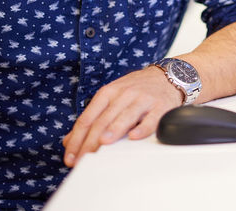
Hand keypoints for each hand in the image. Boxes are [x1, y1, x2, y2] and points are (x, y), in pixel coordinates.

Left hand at [61, 65, 182, 165]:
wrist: (167, 76)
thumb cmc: (136, 90)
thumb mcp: (111, 98)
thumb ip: (91, 119)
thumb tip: (69, 141)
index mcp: (108, 93)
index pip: (88, 118)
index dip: (77, 138)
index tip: (70, 156)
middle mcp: (124, 94)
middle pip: (103, 120)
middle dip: (90, 142)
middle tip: (82, 159)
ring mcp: (142, 99)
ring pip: (125, 116)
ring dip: (113, 130)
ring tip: (103, 143)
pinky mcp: (160, 106)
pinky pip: (150, 118)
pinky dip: (142, 128)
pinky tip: (134, 137)